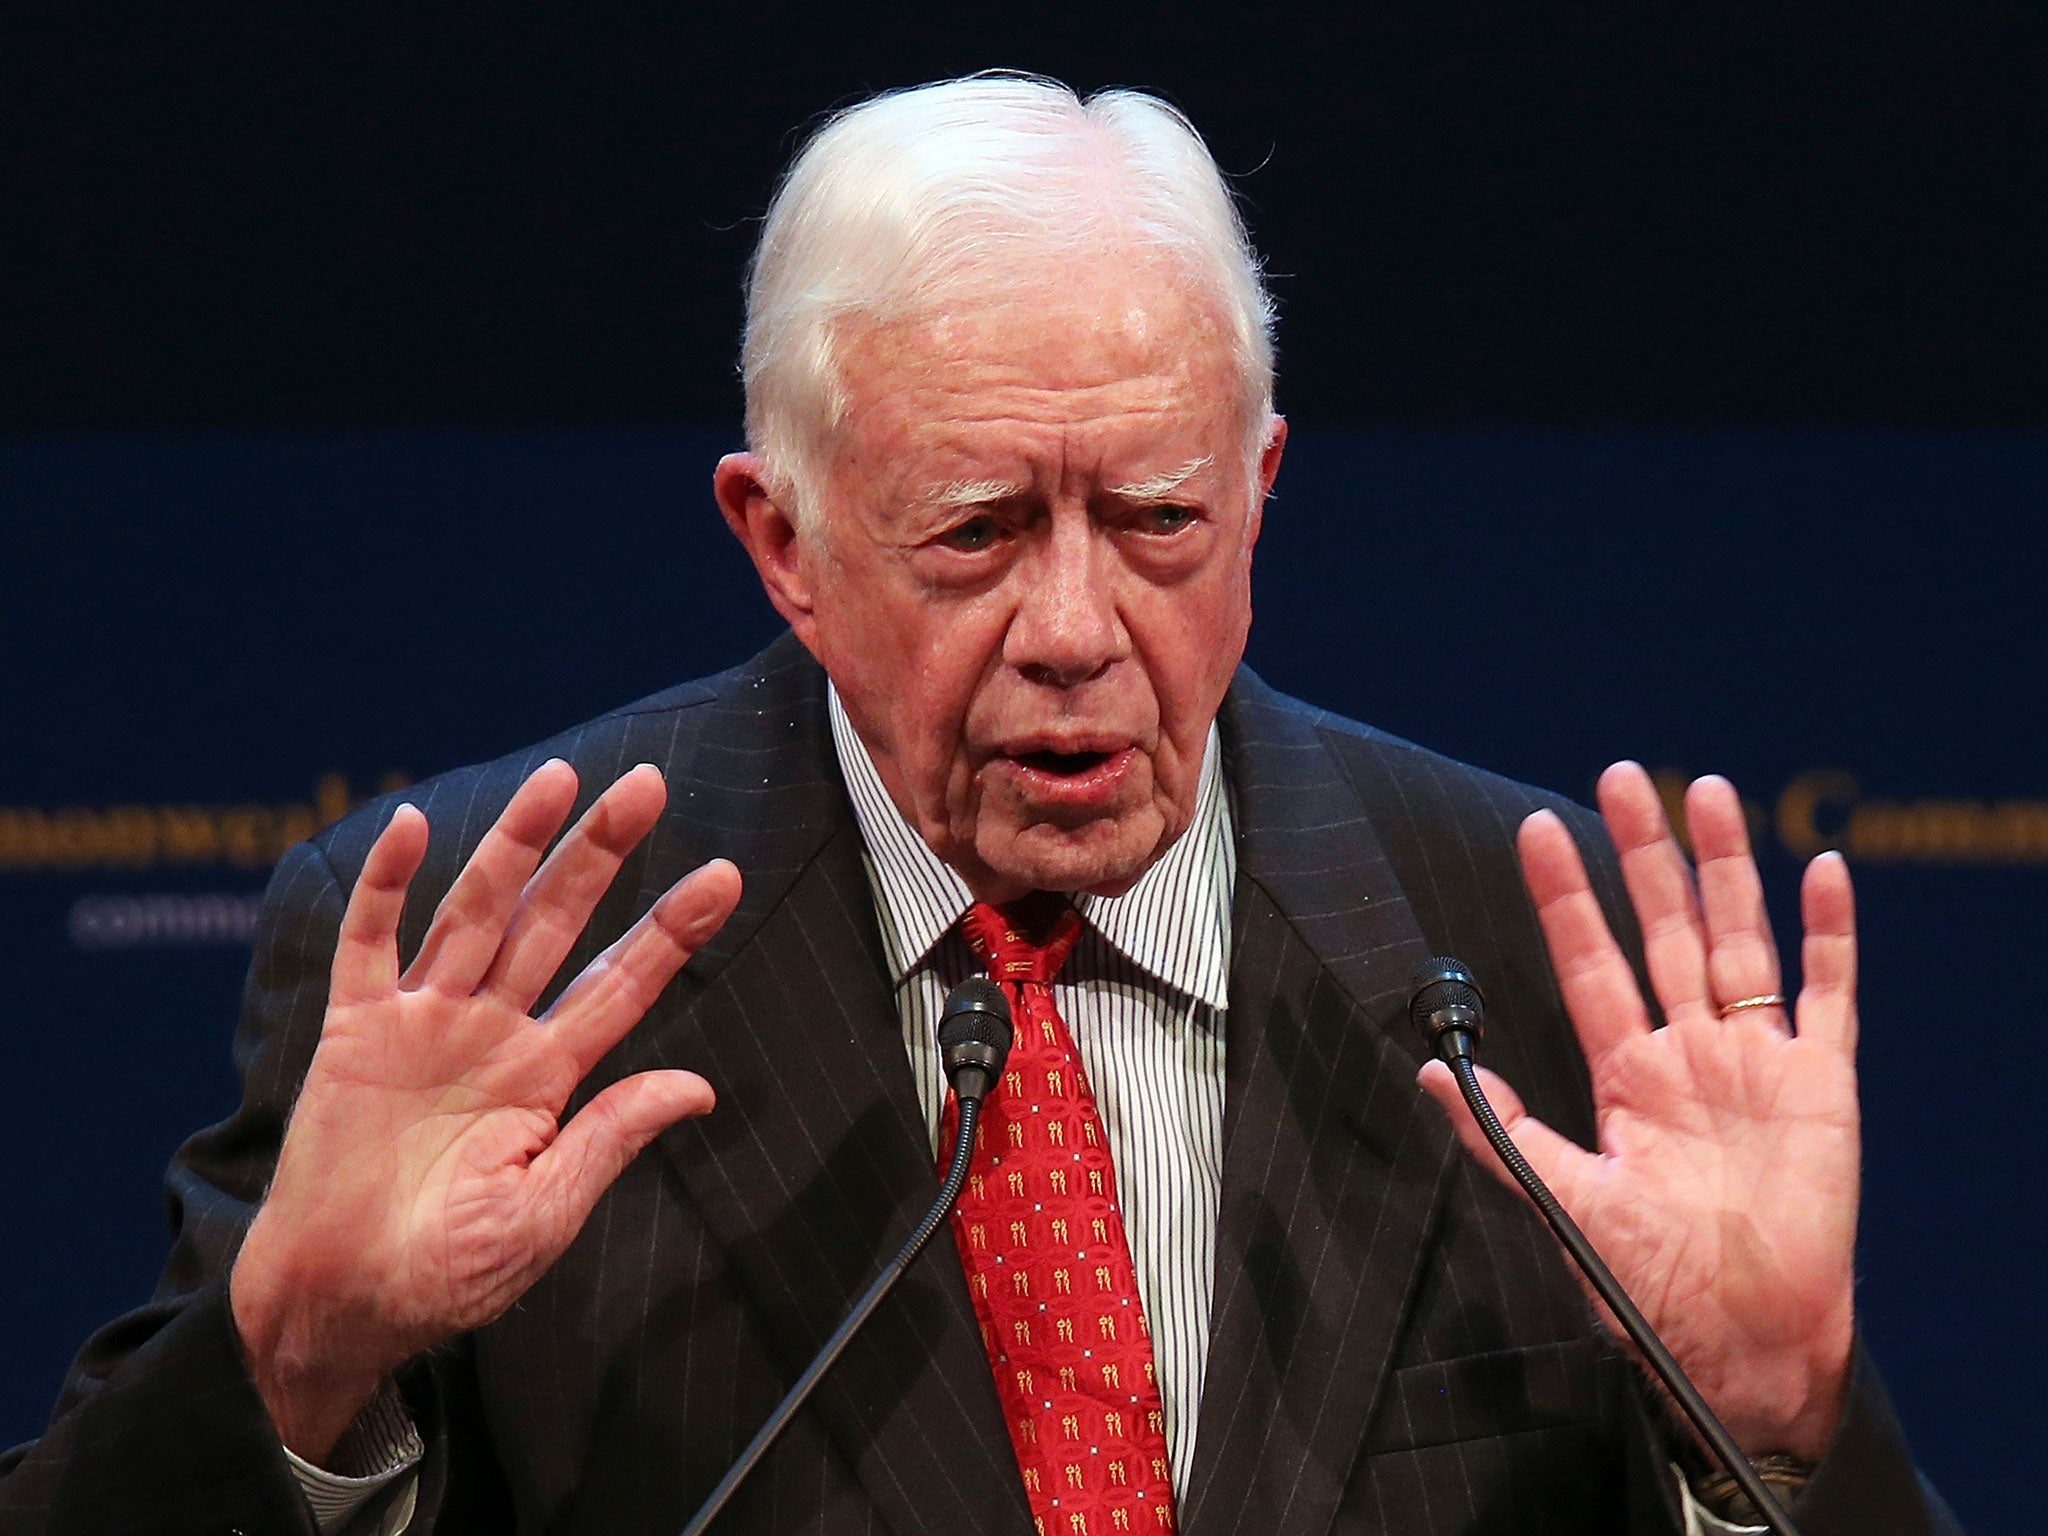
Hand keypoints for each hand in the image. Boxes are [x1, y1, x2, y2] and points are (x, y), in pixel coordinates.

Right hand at [229, 760, 742, 1461]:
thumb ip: (610, 1138)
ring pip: (476, 912)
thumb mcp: (543, 1214)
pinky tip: (412, 825)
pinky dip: (386, 883)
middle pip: (556, 924)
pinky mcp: (354, 1031)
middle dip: (601, 854)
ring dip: (514, 844)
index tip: (724, 876)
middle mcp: (493, 1032)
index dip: (670, 932)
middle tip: (650, 783)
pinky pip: (368, 942)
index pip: (621, 985)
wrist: (340, 1305)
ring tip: (558, 779)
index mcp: (547, 1076)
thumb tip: (699, 1088)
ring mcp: (424, 1023)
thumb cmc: (444, 1275)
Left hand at [1418, 762, 1858, 1460]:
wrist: (1741, 1340)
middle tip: (1618, 778)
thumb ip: (1503, 1132)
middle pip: (1661, 929)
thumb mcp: (1566, 1201)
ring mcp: (1756, 1061)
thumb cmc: (1651, 1285)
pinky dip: (1829, 937)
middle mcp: (1688, 1051)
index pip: (1588, 962)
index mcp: (1625, 1072)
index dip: (1566, 898)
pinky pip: (1828, 996)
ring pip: (1738, 940)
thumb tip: (1430, 1072)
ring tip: (1706, 794)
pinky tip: (1820, 875)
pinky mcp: (1823, 1085)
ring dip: (1725, 870)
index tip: (1535, 831)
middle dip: (1641, 856)